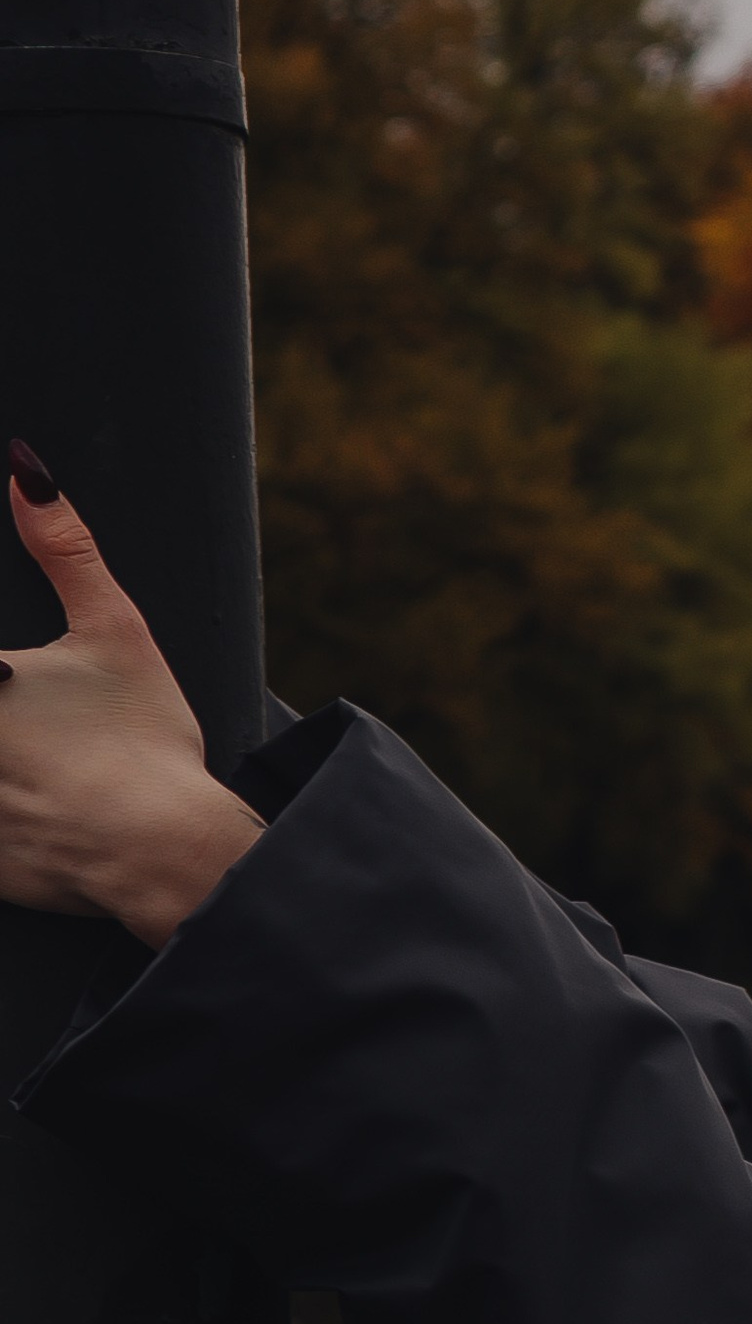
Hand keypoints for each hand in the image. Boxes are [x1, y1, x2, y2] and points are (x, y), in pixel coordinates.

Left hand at [0, 457, 262, 946]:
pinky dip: (8, 825)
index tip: (17, 684)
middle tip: (40, 719)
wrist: (163, 853)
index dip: (5, 680)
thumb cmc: (141, 741)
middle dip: (9, 718)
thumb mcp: (115, 631)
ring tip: (39, 766)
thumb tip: (26, 470)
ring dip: (7, 768)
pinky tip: (41, 809)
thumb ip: (65, 549)